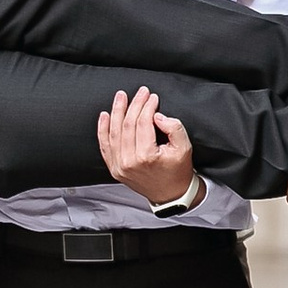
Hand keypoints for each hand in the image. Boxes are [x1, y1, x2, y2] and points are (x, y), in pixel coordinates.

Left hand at [95, 86, 196, 208]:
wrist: (170, 195)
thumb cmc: (178, 171)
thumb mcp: (184, 148)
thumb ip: (174, 128)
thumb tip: (157, 116)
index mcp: (146, 156)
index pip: (143, 123)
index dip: (147, 106)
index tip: (152, 97)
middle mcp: (129, 161)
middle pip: (127, 124)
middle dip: (134, 104)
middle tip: (140, 92)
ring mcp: (119, 166)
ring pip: (113, 132)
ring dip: (116, 111)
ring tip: (121, 97)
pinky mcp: (114, 168)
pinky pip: (105, 145)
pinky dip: (103, 129)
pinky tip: (105, 115)